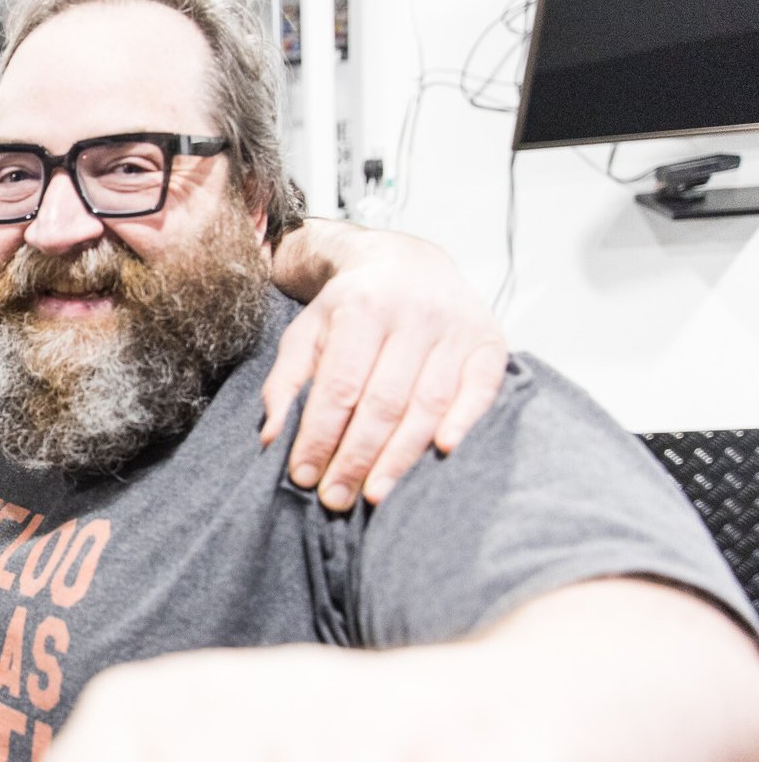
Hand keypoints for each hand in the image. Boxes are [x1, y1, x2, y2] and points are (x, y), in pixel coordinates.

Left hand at [262, 234, 505, 509]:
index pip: (339, 386)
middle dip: (356, 456)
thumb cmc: (349, 310)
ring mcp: (455, 326)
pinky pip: (482, 386)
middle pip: (384, 400)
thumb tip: (271, 437)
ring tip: (375, 495)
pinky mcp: (489, 339)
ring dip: (401, 455)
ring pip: (429, 401)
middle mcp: (412, 314)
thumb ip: (285, 382)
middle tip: (336, 499)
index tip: (303, 477)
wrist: (407, 263)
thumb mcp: (306, 333)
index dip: (320, 435)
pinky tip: (444, 451)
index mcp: (360, 307)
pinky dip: (465, 419)